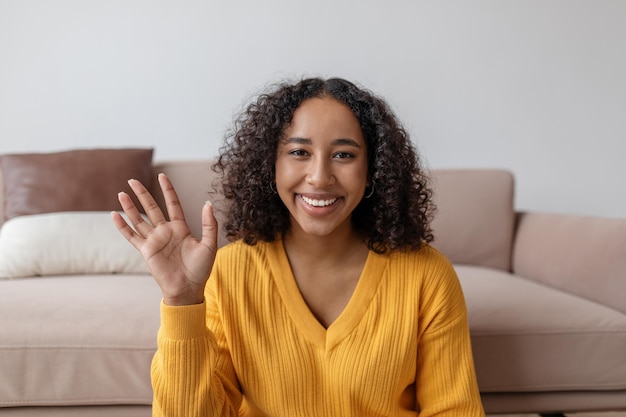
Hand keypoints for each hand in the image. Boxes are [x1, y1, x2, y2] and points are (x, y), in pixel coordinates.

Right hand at [111, 173, 217, 305]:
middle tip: (133, 180)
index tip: (162, 176)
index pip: (172, 204)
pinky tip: (114, 215)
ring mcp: (154, 241)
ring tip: (121, 193)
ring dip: (130, 207)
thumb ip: (209, 224)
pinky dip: (122, 226)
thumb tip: (208, 203)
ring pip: (139, 220)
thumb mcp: (210, 244)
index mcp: (181, 228)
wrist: (188, 289)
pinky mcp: (146, 251)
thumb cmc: (201, 269)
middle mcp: (166, 232)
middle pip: (152, 208)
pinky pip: (132, 236)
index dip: (167, 190)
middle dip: (142, 194)